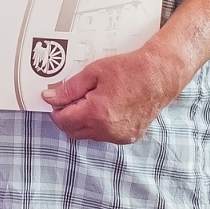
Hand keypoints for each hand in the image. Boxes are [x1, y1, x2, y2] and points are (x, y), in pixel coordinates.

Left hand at [42, 45, 188, 143]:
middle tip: (71, 100)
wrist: (159, 76)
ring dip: (82, 122)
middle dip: (67, 117)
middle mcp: (107, 130)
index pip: (63, 121)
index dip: (56, 110)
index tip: (56, 100)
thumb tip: (50, 98)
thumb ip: (69, 88)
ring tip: (91, 101)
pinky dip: (98, 126)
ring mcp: (119, 136)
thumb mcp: (93, 73)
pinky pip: (103, 136)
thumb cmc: (129, 70)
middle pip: (73, 132)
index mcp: (96, 113)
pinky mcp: (128, 138)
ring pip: (88, 135)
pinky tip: (105, 109)